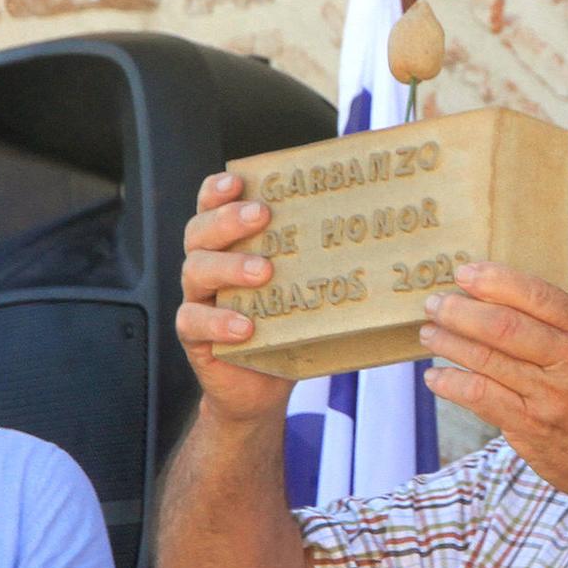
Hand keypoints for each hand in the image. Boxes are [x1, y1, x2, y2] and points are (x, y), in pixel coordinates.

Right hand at [177, 173, 294, 421]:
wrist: (260, 386)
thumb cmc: (285, 329)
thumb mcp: (301, 291)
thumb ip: (315, 264)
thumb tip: (373, 239)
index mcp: (228, 248)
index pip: (212, 209)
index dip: (218, 191)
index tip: (238, 181)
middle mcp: (207, 268)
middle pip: (201, 232)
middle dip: (229, 220)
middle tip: (263, 215)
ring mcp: (198, 300)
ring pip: (196, 270)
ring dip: (230, 266)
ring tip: (263, 271)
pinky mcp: (195, 336)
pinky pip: (193, 321)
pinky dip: (218, 321)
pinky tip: (245, 326)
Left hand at [419, 262, 567, 510]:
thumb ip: (562, 323)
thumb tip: (502, 294)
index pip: (537, 296)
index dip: (495, 281)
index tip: (464, 273)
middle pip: (504, 326)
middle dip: (460, 311)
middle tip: (434, 303)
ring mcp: (550, 397)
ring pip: (486, 361)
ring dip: (449, 343)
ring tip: (429, 334)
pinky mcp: (531, 428)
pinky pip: (481, 399)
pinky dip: (451, 384)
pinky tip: (436, 377)